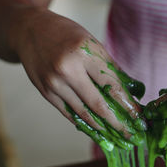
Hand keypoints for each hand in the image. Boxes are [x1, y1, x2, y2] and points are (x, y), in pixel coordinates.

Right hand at [14, 8, 143, 139]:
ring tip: (115, 135)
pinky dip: (84, 122)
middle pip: (98, 104)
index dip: (127, 103)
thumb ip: (109, 67)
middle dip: (117, 122)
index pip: (112, 84)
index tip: (138, 116)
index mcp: (84, 52)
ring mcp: (54, 83)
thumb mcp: (91, 42)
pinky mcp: (45, 92)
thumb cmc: (65, 34)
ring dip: (102, 127)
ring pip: (83, 112)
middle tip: (130, 134)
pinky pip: (69, 113)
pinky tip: (97, 129)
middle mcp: (68, 69)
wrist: (28, 30)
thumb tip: (128, 92)